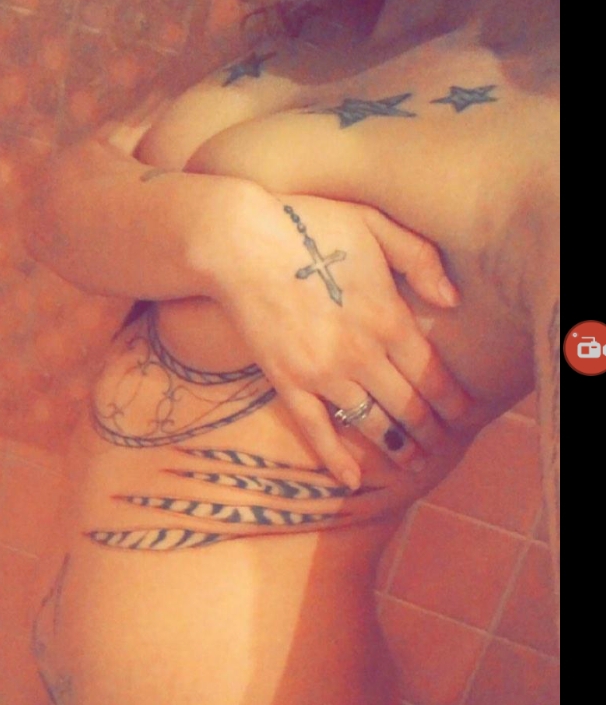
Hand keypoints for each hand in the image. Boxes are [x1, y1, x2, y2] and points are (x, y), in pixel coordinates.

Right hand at [205, 189, 470, 487]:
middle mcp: (360, 354)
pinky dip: (336, 460)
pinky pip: (317, 431)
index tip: (465, 416)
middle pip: (408, 406)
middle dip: (430, 431)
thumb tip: (453, 299)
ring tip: (412, 462)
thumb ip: (420, 259)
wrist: (239, 242)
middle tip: (442, 445)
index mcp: (388, 318)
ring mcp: (322, 373)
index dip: (452, 401)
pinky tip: (354, 480)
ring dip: (395, 447)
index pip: (432, 374)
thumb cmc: (309, 224)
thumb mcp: (375, 224)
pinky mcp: (287, 382)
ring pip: (371, 423)